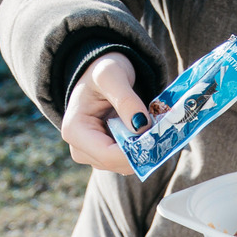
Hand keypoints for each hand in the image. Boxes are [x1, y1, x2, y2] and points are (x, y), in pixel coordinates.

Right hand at [60, 53, 149, 173]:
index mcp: (74, 131)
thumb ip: (125, 100)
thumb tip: (141, 126)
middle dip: (142, 151)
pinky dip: (142, 150)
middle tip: (161, 130)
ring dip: (144, 150)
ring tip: (153, 127)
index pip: (108, 156)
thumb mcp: (111, 75)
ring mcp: (93, 156)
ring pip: (126, 166)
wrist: (102, 76)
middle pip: (118, 164)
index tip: (157, 137)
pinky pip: (129, 161)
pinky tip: (148, 133)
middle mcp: (80, 149)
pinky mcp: (107, 158)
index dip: (135, 152)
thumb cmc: (101, 71)